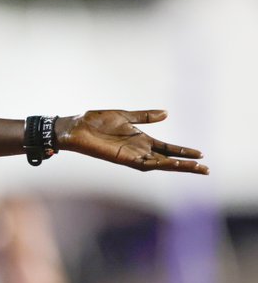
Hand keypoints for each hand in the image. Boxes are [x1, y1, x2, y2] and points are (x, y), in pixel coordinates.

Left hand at [59, 109, 207, 173]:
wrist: (75, 127)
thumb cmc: (95, 121)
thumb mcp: (124, 116)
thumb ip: (144, 116)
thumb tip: (166, 113)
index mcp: (141, 139)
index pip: (167, 148)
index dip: (183, 152)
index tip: (201, 154)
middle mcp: (139, 150)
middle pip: (168, 159)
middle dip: (186, 165)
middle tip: (206, 169)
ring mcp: (132, 155)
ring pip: (160, 164)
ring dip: (178, 167)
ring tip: (197, 168)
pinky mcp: (123, 158)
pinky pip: (145, 164)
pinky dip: (160, 164)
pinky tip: (172, 165)